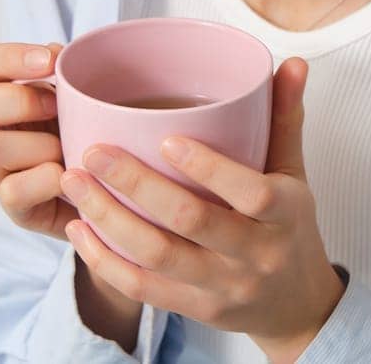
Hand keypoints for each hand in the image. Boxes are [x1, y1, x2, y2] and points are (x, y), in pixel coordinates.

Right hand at [0, 41, 79, 241]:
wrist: (111, 186)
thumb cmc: (87, 129)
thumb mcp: (80, 94)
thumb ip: (68, 72)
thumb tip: (58, 55)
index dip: (6, 58)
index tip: (50, 62)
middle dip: (16, 101)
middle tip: (55, 106)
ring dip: (37, 144)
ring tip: (67, 148)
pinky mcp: (14, 206)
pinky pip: (12, 192)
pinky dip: (46, 180)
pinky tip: (70, 175)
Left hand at [59, 57, 344, 359]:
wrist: (296, 306)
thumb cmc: (289, 227)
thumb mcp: (294, 174)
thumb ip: (285, 118)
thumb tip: (290, 63)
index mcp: (284, 214)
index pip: (250, 193)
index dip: (209, 168)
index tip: (166, 139)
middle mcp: (254, 254)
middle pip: (191, 221)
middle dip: (136, 185)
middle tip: (93, 152)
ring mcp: (222, 286)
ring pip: (157, 256)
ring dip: (109, 219)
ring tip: (74, 182)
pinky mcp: (194, 308)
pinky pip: (142, 288)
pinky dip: (105, 261)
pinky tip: (79, 228)